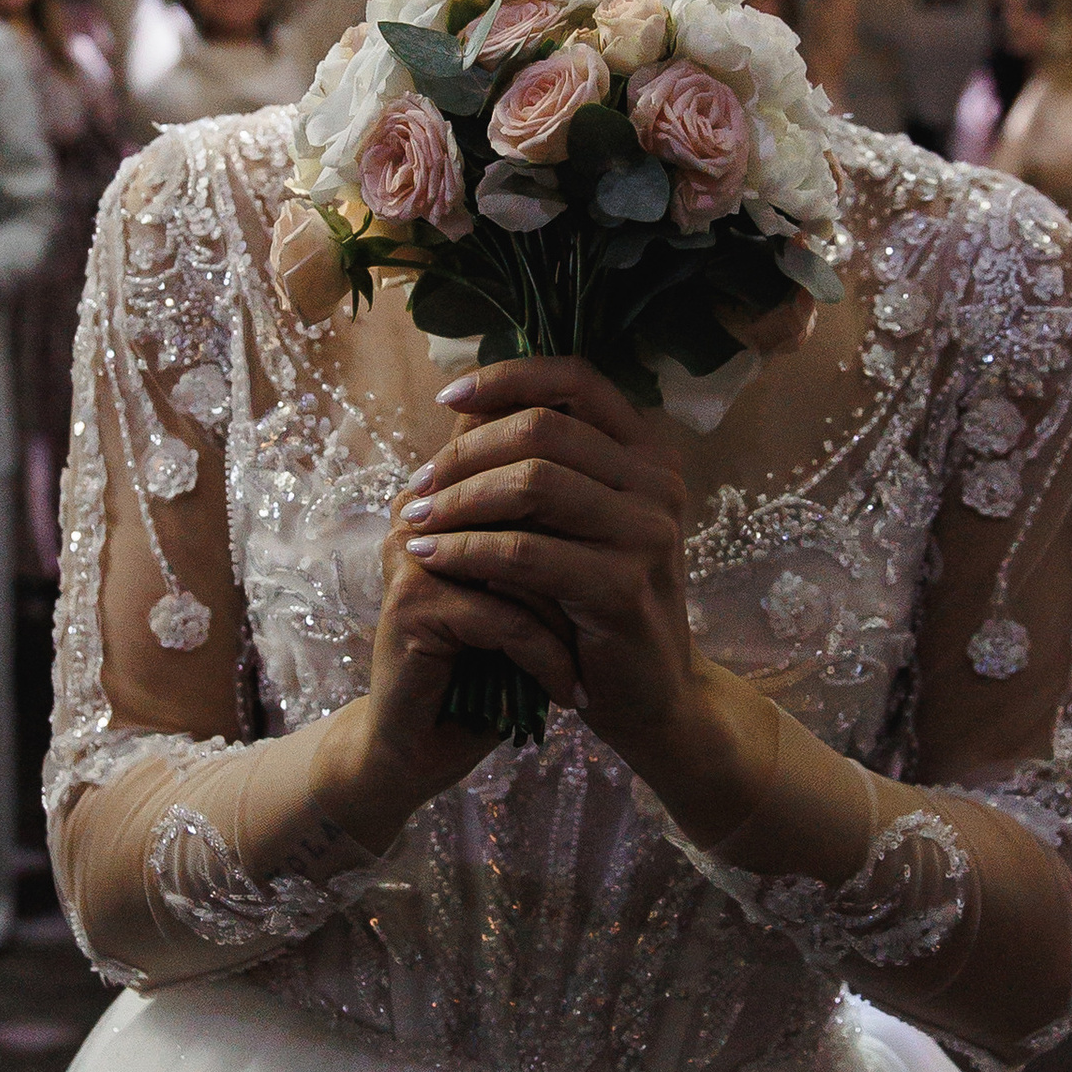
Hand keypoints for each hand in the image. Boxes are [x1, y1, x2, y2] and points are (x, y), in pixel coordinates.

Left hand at [388, 358, 742, 833]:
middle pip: (542, 428)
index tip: (447, 398)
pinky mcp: (622, 588)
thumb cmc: (598, 602)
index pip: (577, 378)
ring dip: (458, 501)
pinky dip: (466, 551)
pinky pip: (523, 553)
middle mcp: (658, 483)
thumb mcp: (579, 524)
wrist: (651, 695)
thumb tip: (463, 405)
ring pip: (530, 484)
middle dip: (465, 452)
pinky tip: (430, 559)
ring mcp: (648, 534)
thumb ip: (541, 467)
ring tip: (413, 523)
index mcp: (649, 454)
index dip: (507, 376)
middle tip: (417, 485)